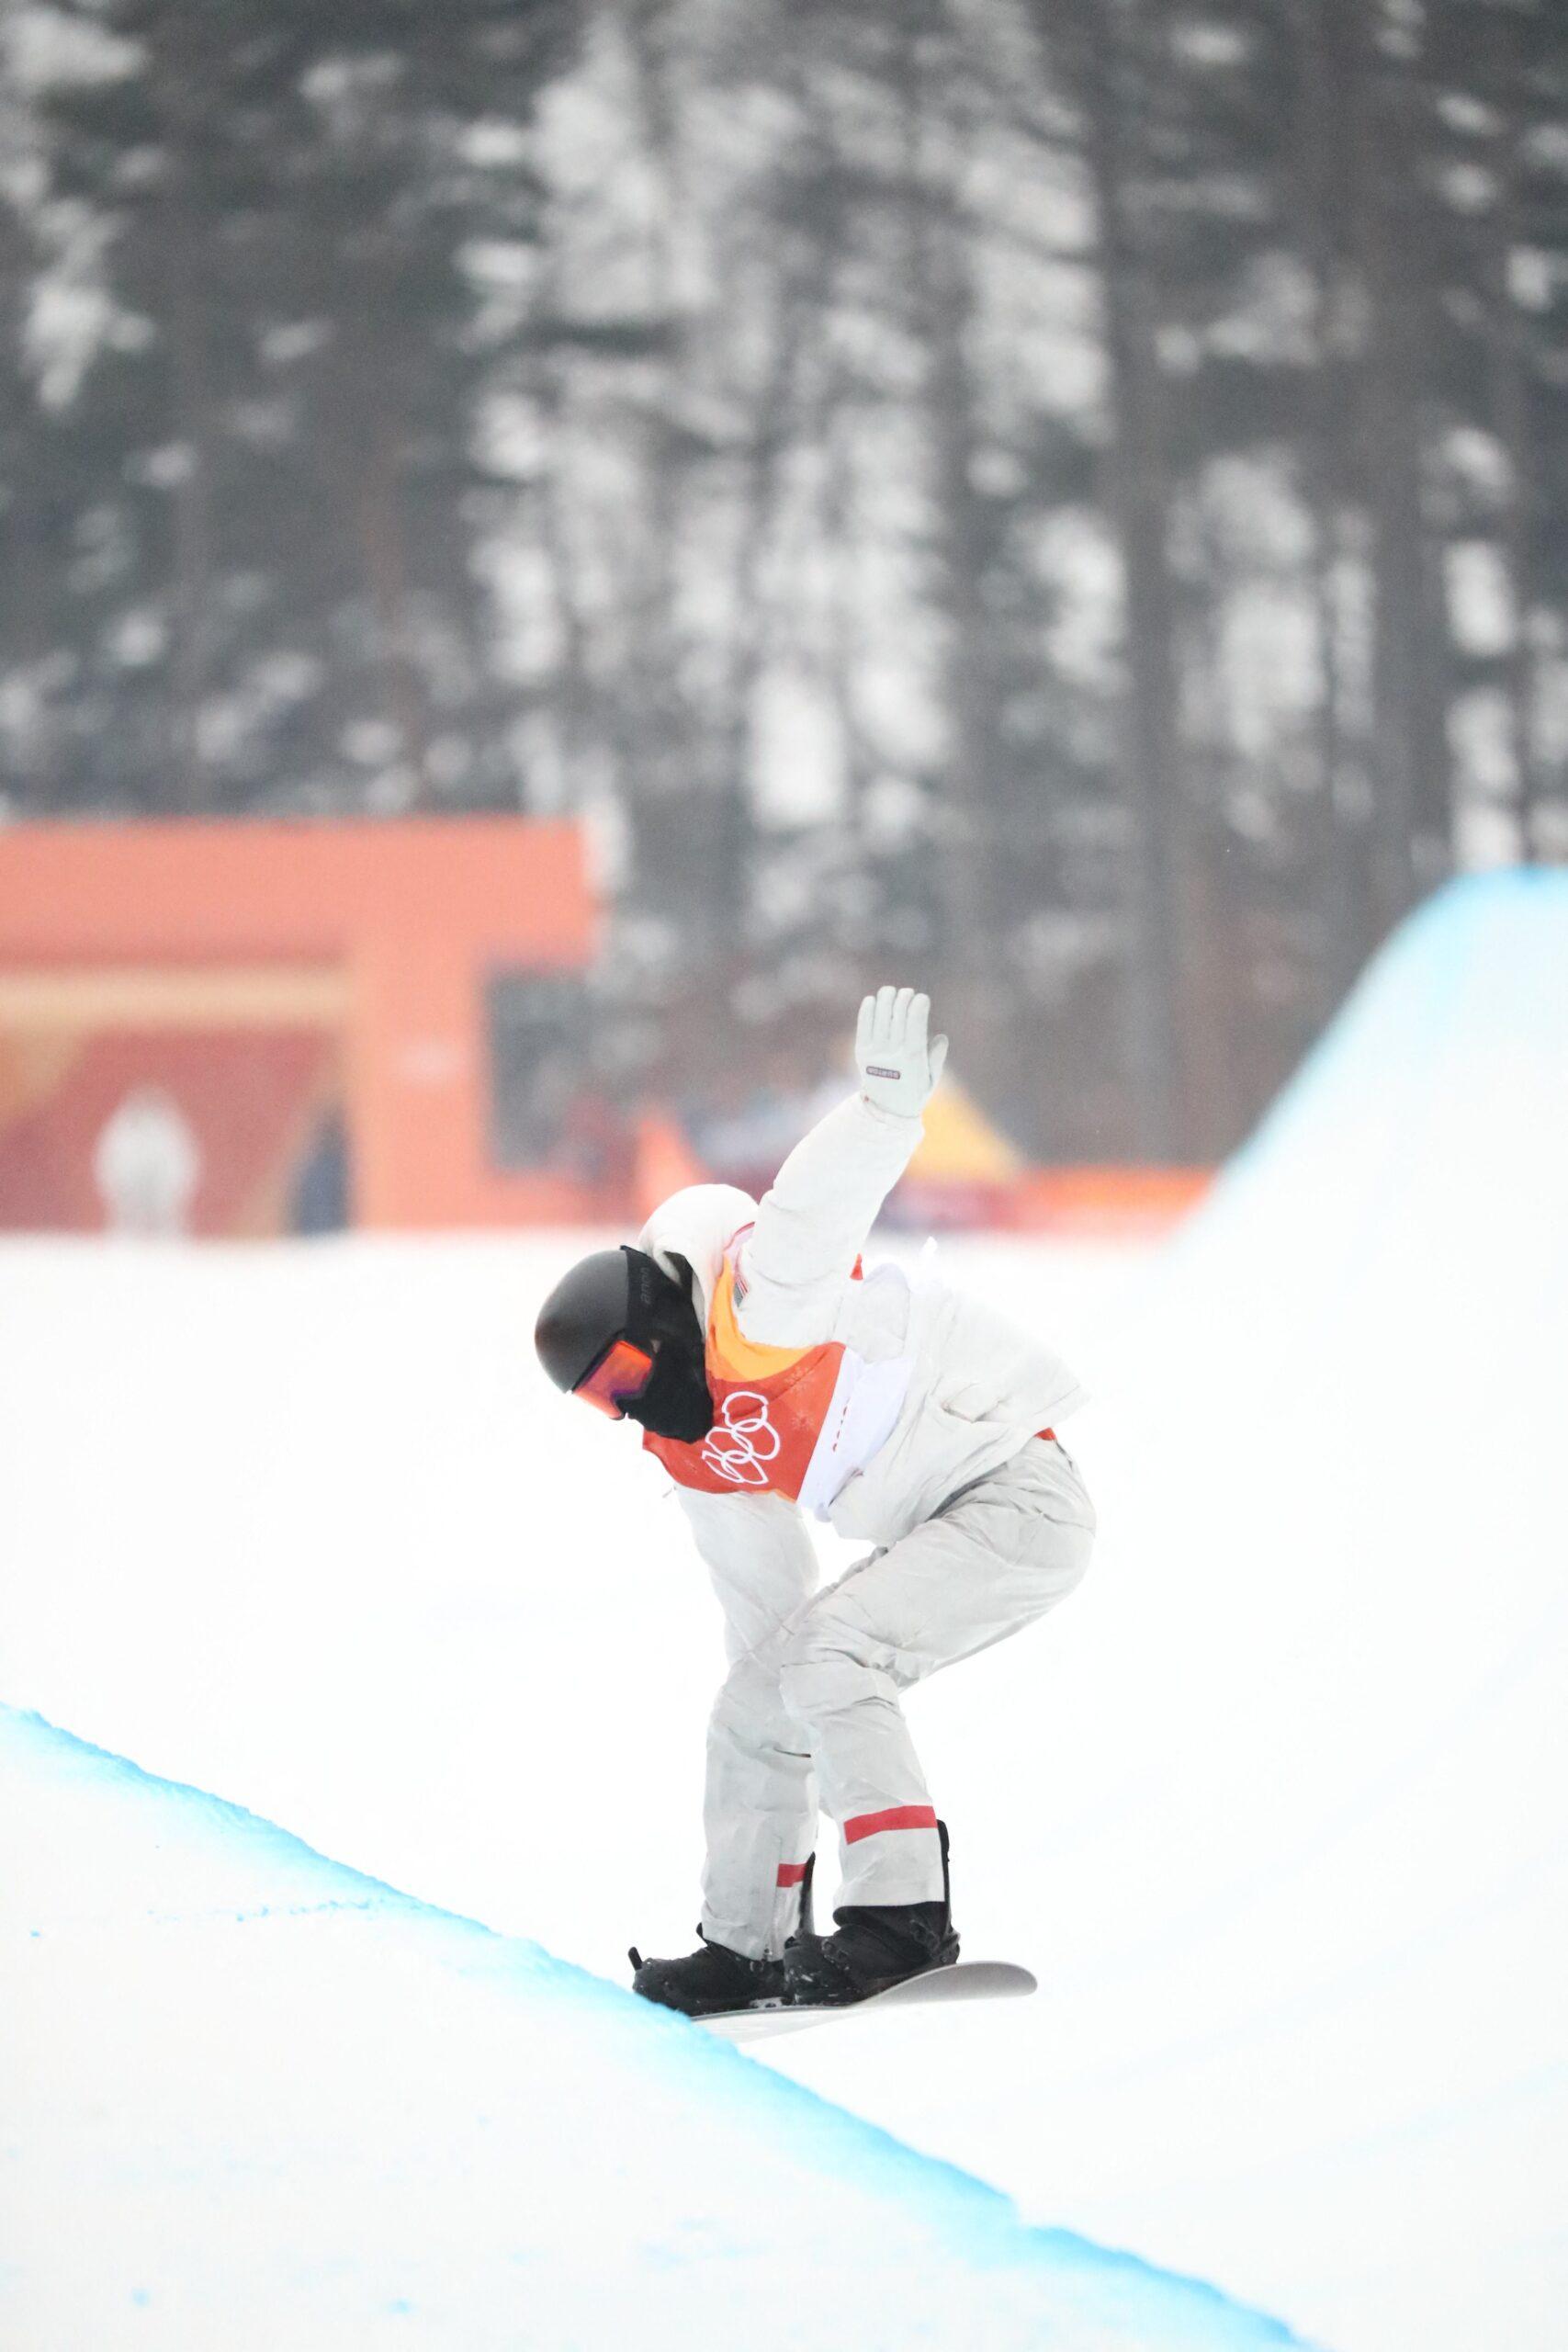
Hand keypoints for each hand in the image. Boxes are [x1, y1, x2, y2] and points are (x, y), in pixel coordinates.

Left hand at [855, 986, 947, 1118]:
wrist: (885, 1110)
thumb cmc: (914, 1091)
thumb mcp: (931, 1079)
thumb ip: (937, 1058)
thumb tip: (941, 1037)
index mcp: (912, 1061)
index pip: (915, 1027)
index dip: (918, 1008)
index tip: (922, 997)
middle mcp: (892, 1055)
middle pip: (898, 1018)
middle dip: (903, 1000)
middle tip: (908, 993)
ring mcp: (874, 1053)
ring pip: (880, 1019)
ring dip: (885, 1000)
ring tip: (890, 991)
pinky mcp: (861, 1053)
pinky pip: (863, 1027)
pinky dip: (867, 1011)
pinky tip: (872, 999)